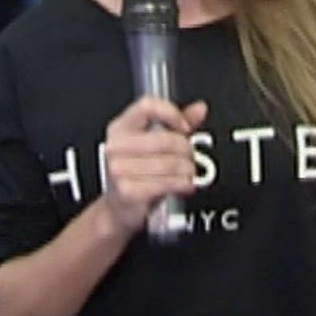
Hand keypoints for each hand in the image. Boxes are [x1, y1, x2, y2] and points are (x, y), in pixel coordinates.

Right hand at [99, 96, 208, 237]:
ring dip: (187, 170)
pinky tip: (184, 185)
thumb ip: (177, 125)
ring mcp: (119, 169)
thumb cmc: (137, 174)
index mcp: (120, 128)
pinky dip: (182, 184)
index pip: (147, 106)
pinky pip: (167, 183)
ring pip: (170, 164)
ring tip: (189, 173)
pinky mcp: (128, 191)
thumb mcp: (154, 145)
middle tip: (190, 158)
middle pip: (165, 139)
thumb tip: (200, 109)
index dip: (171, 114)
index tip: (184, 127)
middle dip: (186, 151)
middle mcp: (115, 147)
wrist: (120, 208)